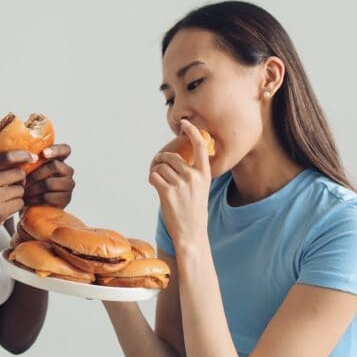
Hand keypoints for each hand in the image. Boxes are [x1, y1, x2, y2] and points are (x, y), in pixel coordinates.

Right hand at [0, 150, 35, 254]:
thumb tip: (15, 160)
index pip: (6, 157)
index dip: (22, 155)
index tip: (31, 157)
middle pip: (18, 173)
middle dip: (20, 180)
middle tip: (13, 187)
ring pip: (20, 190)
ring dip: (17, 196)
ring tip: (4, 201)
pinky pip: (19, 204)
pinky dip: (15, 207)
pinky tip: (4, 210)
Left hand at [24, 144, 75, 207]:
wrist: (32, 206)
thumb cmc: (30, 184)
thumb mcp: (29, 170)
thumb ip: (29, 161)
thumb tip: (20, 155)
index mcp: (59, 159)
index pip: (65, 149)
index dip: (56, 150)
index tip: (43, 154)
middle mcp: (67, 171)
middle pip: (55, 166)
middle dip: (35, 174)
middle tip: (23, 181)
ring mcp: (68, 185)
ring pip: (49, 183)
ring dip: (33, 188)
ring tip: (22, 192)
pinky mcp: (66, 199)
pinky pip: (48, 197)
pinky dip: (34, 199)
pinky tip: (27, 200)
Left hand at [149, 120, 211, 246]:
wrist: (191, 233)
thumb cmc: (194, 211)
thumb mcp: (200, 189)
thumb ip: (191, 173)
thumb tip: (172, 158)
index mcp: (204, 174)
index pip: (200, 146)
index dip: (192, 131)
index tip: (185, 123)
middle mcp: (194, 176)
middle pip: (171, 156)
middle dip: (162, 161)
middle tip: (160, 171)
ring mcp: (181, 184)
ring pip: (160, 166)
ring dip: (156, 171)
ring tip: (160, 182)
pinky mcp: (168, 192)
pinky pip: (154, 176)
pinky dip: (152, 179)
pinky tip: (157, 188)